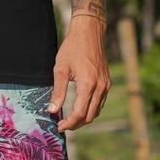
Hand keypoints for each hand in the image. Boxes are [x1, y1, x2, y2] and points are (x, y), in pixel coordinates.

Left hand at [48, 16, 110, 131]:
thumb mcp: (60, 69)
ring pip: (97, 111)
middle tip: (63, 125)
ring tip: (70, 119)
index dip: (69, 123)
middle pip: (90, 116)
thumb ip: (58, 91)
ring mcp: (106, 85)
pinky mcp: (107, 82)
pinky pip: (100, 102)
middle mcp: (101, 87)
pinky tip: (80, 107)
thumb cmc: (72, 48)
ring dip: (84, 118)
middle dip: (76, 124)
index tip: (59, 126)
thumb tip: (52, 111)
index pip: (80, 113)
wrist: (89, 32)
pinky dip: (91, 109)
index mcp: (88, 84)